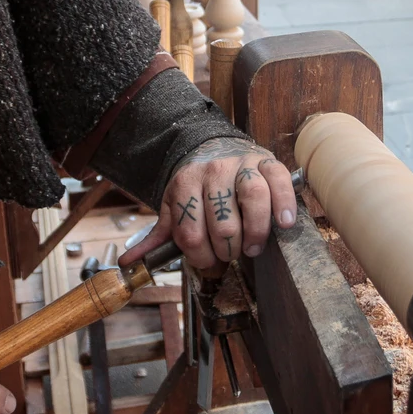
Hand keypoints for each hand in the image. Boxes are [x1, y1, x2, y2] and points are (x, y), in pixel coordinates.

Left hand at [124, 137, 294, 267]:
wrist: (215, 149)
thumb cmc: (196, 189)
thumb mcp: (174, 208)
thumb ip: (157, 237)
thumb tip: (128, 264)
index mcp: (185, 183)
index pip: (190, 233)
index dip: (200, 257)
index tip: (209, 261)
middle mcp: (213, 171)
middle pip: (223, 224)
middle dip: (227, 250)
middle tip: (231, 254)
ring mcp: (242, 165)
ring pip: (253, 200)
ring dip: (255, 233)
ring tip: (253, 247)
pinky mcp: (267, 161)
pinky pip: (279, 182)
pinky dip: (284, 204)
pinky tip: (284, 224)